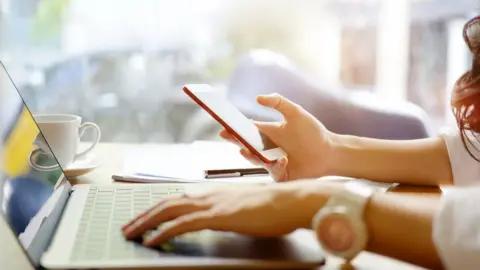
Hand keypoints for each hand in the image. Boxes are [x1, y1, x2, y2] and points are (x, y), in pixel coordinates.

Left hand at [122, 181, 336, 247]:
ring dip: (146, 222)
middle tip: (128, 227)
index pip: (179, 199)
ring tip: (131, 233)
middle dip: (145, 215)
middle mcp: (208, 195)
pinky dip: (163, 231)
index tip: (145, 217)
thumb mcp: (245, 207)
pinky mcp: (217, 216)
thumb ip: (228, 211)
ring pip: (169, 210)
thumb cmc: (274, 206)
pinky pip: (182, 224)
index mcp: (214, 193)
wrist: (290, 200)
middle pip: (167, 202)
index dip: (158, 208)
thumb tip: (219, 218)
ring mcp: (212, 204)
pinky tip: (152, 240)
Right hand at [220, 93, 334, 181]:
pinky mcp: (280, 175)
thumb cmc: (313, 132)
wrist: (330, 152)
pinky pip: (272, 172)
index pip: (246, 131)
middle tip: (228, 138)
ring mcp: (272, 163)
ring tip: (245, 150)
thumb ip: (278, 102)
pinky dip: (276, 166)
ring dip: (250, 155)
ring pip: (255, 161)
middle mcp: (267, 148)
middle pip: (246, 146)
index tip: (223, 128)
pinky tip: (284, 160)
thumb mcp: (295, 113)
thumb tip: (257, 98)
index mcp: (268, 133)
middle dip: (236, 142)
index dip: (234, 130)